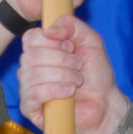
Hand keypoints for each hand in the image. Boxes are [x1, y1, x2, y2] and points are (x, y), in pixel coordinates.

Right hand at [18, 17, 126, 133]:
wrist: (105, 103)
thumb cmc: (96, 74)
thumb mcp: (90, 40)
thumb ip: (71, 25)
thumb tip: (48, 30)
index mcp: (39, 50)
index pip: (30, 37)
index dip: (52, 41)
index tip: (71, 47)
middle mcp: (29, 67)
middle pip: (31, 55)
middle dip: (62, 60)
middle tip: (79, 67)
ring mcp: (27, 88)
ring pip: (33, 74)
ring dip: (63, 76)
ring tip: (77, 81)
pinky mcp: (29, 108)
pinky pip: (33, 94)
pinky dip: (55, 90)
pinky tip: (70, 92)